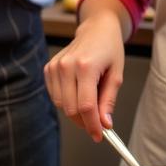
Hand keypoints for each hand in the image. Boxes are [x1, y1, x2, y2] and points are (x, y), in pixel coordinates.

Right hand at [44, 13, 124, 139]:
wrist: (96, 29)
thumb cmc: (109, 50)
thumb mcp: (116, 75)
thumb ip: (108, 101)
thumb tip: (105, 124)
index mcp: (86, 66)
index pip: (86, 106)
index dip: (93, 125)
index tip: (99, 136)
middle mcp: (66, 66)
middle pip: (71, 108)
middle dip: (85, 121)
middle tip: (97, 124)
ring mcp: (55, 67)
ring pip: (61, 105)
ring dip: (75, 112)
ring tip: (90, 103)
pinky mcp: (48, 69)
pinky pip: (55, 96)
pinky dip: (66, 101)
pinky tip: (78, 93)